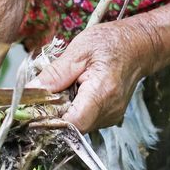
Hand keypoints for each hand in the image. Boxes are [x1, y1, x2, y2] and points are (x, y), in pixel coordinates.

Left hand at [29, 19, 157, 132]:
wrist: (139, 46)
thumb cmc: (111, 43)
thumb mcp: (79, 50)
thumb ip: (54, 73)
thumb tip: (30, 91)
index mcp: (102, 93)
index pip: (72, 124)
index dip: (49, 121)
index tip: (34, 109)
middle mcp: (109, 111)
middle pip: (72, 126)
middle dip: (53, 113)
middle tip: (45, 91)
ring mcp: (111, 117)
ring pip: (77, 125)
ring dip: (64, 110)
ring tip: (64, 86)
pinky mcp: (109, 117)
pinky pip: (85, 119)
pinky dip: (74, 108)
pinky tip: (74, 91)